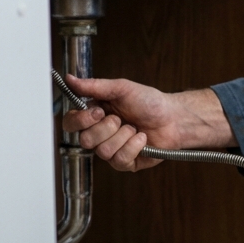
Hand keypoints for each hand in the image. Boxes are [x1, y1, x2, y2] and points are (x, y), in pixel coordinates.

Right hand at [61, 76, 234, 171]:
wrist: (174, 117)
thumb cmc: (149, 102)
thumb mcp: (122, 88)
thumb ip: (94, 86)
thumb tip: (69, 79)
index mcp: (94, 116)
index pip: (71, 123)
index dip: (81, 120)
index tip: (99, 111)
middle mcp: (99, 135)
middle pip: (85, 140)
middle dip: (107, 127)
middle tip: (121, 118)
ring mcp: (111, 150)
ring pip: (103, 151)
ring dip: (124, 136)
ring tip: (134, 128)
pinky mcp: (125, 163)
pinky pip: (120, 159)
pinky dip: (134, 146)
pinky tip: (142, 138)